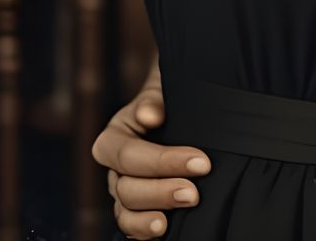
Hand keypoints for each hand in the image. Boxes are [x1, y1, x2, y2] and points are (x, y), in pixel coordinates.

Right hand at [90, 58, 210, 237]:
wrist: (175, 106)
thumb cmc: (169, 97)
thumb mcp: (162, 89)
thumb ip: (154, 99)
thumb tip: (149, 114)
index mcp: (114, 137)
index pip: (129, 155)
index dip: (163, 161)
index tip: (202, 162)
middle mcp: (114, 168)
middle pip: (126, 188)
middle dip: (161, 192)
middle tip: (194, 194)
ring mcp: (123, 190)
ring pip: (125, 212)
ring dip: (148, 218)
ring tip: (170, 222)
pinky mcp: (136, 207)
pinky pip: (131, 226)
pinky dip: (143, 231)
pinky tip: (164, 231)